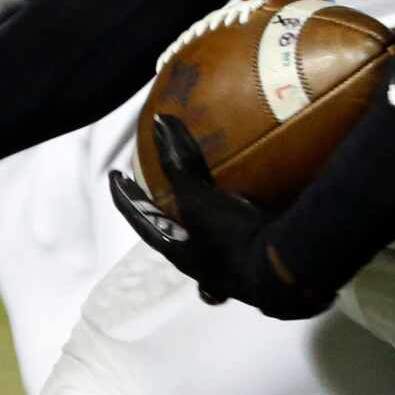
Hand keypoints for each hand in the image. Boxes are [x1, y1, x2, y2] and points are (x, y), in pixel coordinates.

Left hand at [107, 115, 331, 318]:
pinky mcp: (254, 261)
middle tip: (157, 195)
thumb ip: (179, 164)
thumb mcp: (199, 201)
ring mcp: (227, 269)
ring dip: (198, 225)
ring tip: (202, 205)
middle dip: (163, 216)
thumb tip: (160, 124)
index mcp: (177, 251)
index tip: (114, 176)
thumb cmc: (230, 238)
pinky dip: (236, 223)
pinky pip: (237, 242)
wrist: (280, 270)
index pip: (140, 220)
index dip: (126, 197)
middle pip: (170, 237)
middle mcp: (198, 264)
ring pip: (203, 245)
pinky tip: (248, 212)